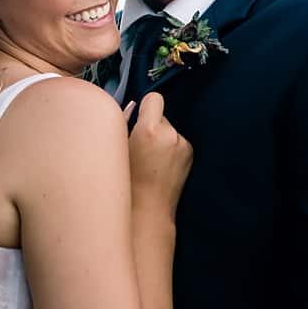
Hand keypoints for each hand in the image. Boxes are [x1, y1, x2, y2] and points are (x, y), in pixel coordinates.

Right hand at [124, 93, 192, 218]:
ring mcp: (183, 146)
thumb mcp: (118, 148)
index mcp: (150, 131)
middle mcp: (171, 135)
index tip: (139, 115)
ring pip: (169, 130)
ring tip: (149, 160)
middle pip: (160, 116)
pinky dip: (169, 149)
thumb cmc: (127, 182)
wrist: (147, 209)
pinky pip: (176, 142)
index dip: (145, 105)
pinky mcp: (189, 155)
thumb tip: (132, 108)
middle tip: (139, 145)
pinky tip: (160, 166)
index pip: (154, 99)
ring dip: (161, 138)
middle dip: (151, 125)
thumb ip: (125, 124)